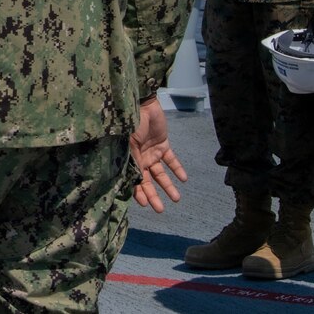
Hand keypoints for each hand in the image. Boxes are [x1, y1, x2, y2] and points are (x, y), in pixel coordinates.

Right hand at [130, 96, 186, 212]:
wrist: (142, 103)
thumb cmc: (131, 123)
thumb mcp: (129, 143)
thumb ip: (133, 160)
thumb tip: (135, 180)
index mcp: (129, 158)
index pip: (134, 179)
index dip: (139, 192)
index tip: (146, 205)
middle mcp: (140, 158)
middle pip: (148, 180)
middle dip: (154, 195)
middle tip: (160, 210)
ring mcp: (152, 151)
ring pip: (161, 173)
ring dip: (168, 186)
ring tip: (176, 199)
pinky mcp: (163, 144)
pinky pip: (171, 159)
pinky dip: (177, 169)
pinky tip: (184, 179)